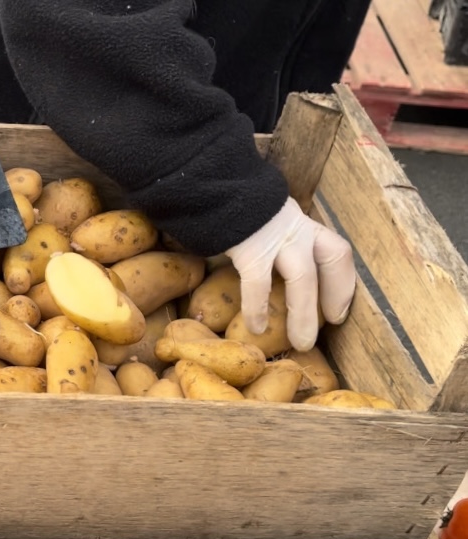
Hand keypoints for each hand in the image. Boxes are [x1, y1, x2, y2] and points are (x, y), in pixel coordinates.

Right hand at [224, 197, 355, 351]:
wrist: (207, 183)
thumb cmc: (228, 207)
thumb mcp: (261, 219)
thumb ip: (270, 238)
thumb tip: (267, 267)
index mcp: (300, 223)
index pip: (336, 251)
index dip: (343, 282)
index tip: (339, 310)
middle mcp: (295, 229)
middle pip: (330, 262)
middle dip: (335, 297)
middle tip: (330, 325)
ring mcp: (275, 238)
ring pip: (303, 279)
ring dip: (304, 314)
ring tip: (301, 343)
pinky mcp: (250, 248)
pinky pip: (259, 285)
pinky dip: (258, 308)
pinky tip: (256, 327)